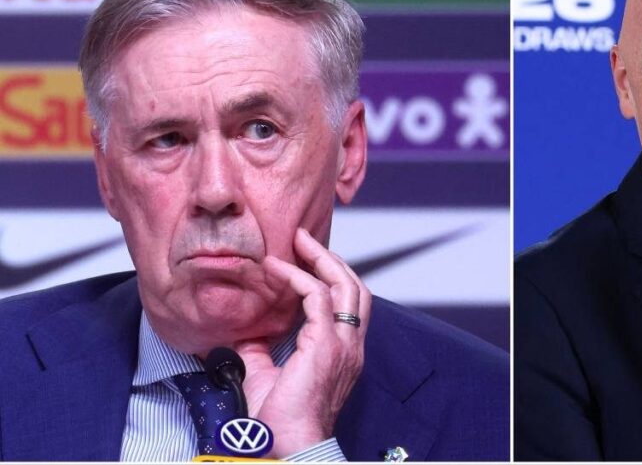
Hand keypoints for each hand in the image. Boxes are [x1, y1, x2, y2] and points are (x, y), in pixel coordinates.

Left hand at [234, 228, 371, 457]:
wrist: (288, 442)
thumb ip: (261, 351)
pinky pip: (317, 295)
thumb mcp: (266, 375)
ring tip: (299, 241)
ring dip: (322, 258)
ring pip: (346, 285)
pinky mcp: (326, 343)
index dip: (329, 278)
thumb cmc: (281, 420)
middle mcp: (350, 345)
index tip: (302, 262)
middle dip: (331, 258)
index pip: (348, 305)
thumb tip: (246, 331)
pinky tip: (277, 269)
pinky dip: (298, 277)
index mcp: (343, 353)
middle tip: (305, 239)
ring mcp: (343, 343)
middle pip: (355, 287)